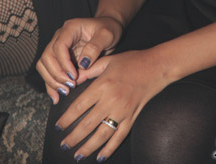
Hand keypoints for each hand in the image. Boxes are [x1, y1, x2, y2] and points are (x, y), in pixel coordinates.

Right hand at [36, 16, 122, 101]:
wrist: (109, 28)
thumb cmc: (109, 29)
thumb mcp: (107, 35)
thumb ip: (95, 47)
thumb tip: (83, 64)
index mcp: (71, 28)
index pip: (59, 46)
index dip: (64, 63)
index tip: (74, 76)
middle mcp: (60, 36)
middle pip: (47, 56)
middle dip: (56, 74)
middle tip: (70, 86)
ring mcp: (58, 47)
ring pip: (44, 65)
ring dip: (51, 80)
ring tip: (65, 91)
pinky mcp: (59, 57)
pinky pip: (48, 71)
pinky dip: (51, 84)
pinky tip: (56, 96)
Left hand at [53, 49, 168, 160]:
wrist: (156, 66)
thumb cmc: (132, 61)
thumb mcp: (108, 60)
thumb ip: (89, 70)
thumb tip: (73, 80)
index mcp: (102, 85)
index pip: (79, 106)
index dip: (67, 119)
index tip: (58, 126)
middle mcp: (111, 100)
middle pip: (87, 124)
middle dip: (73, 137)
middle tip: (63, 145)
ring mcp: (122, 111)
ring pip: (101, 134)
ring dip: (88, 147)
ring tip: (77, 155)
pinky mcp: (132, 117)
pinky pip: (119, 136)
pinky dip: (109, 148)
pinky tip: (100, 156)